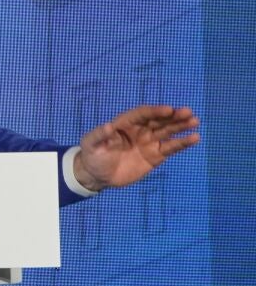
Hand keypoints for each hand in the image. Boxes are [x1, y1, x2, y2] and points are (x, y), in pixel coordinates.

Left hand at [73, 105, 199, 191]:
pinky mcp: (155, 156)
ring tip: (195, 121)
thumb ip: (99, 135)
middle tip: (188, 113)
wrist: (98, 176)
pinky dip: (182, 143)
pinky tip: (194, 138)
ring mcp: (148, 142)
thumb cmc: (92, 156)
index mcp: (124, 123)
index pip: (142, 114)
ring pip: (168, 132)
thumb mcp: (90, 145)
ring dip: (181, 127)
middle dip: (173, 116)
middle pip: (158, 120)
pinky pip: (171, 148)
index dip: (154, 111)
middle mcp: (139, 130)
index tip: (168, 109)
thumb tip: (108, 126)